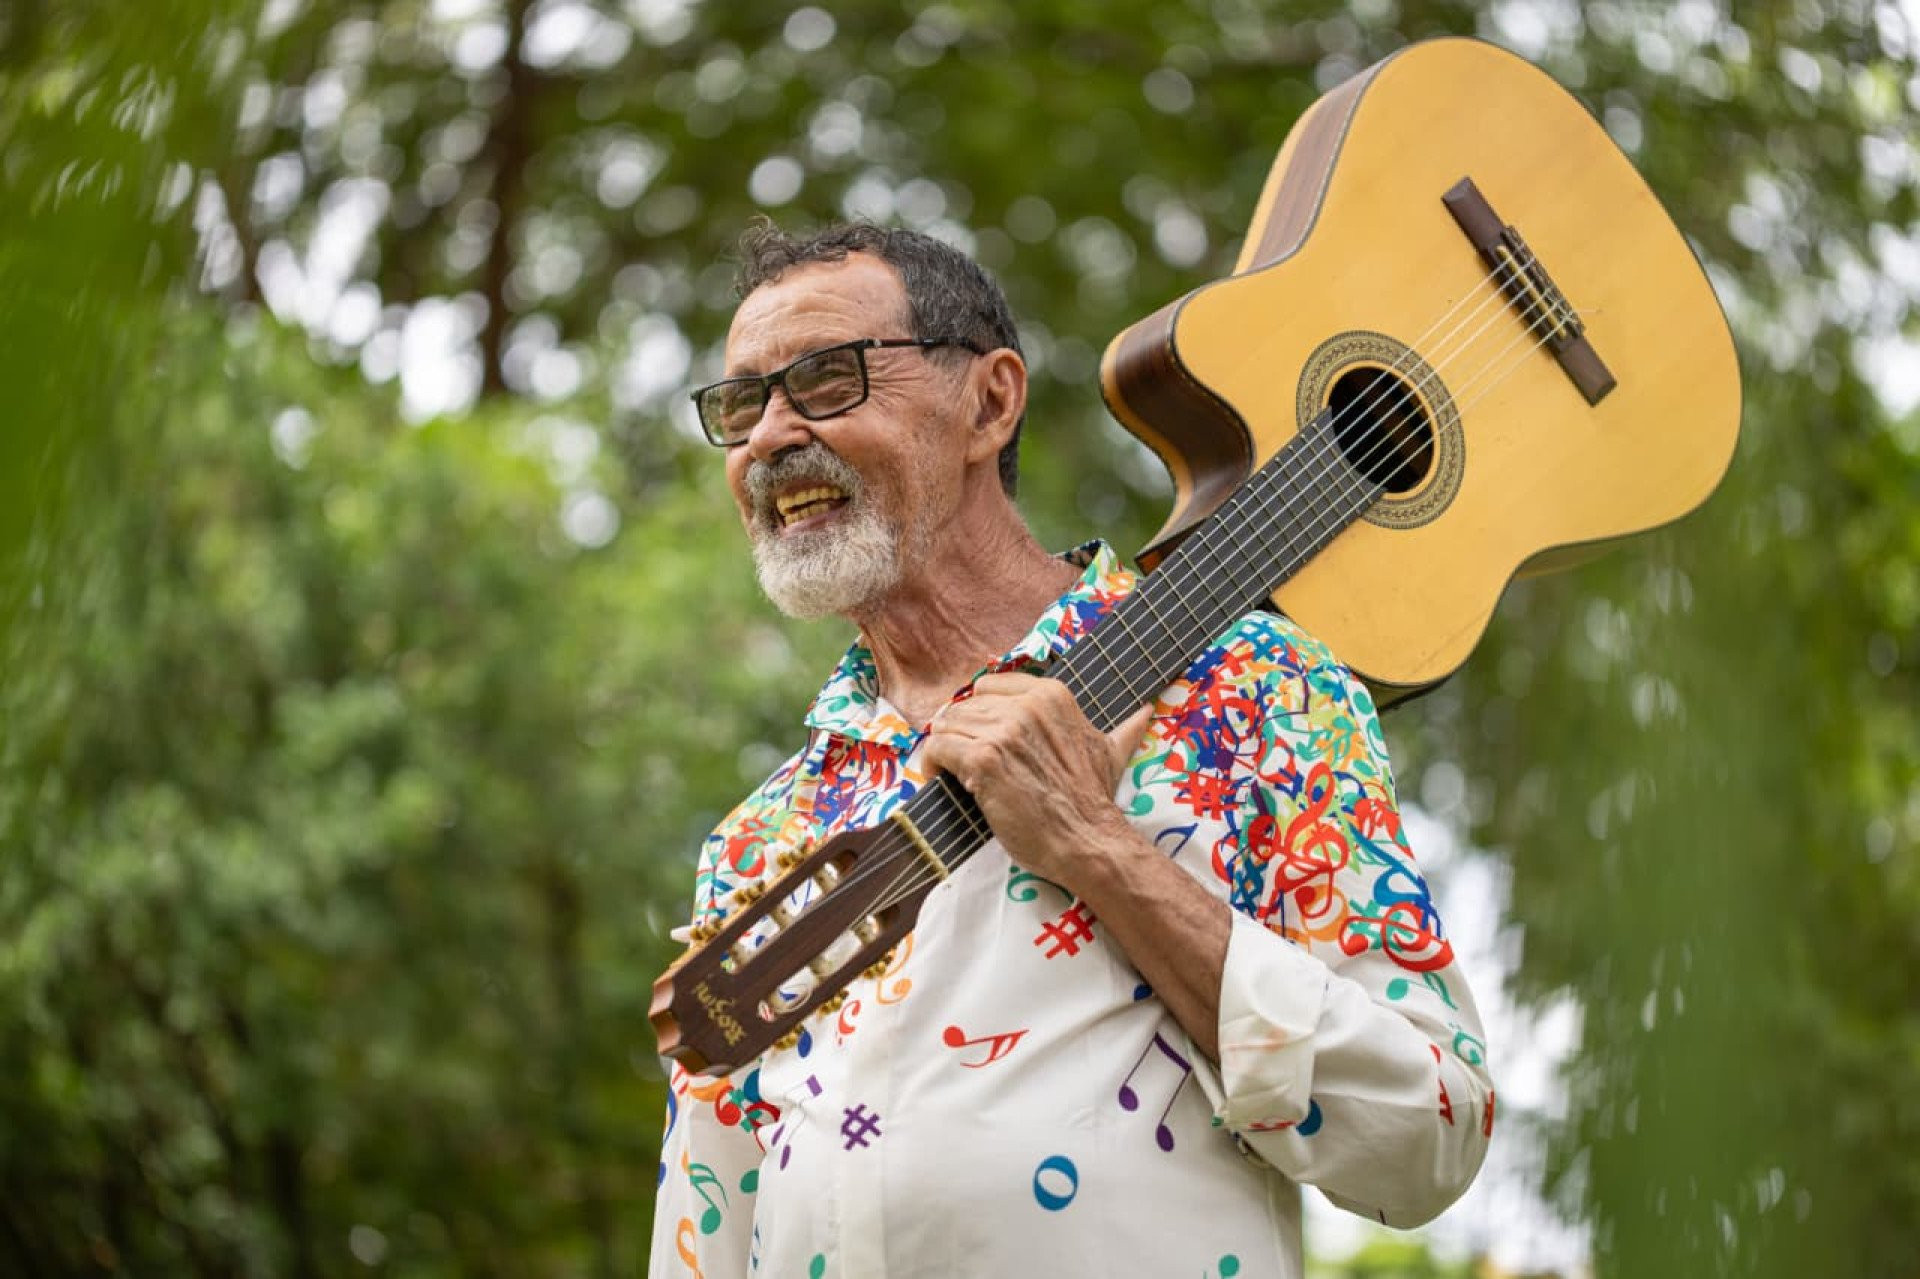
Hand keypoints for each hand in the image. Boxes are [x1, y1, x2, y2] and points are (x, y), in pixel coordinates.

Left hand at [921, 672, 1155, 891]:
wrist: (1089, 841)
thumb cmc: (1094, 802)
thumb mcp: (1111, 754)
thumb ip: (1124, 730)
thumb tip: (1145, 714)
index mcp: (1051, 696)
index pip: (989, 686)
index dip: (978, 712)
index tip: (978, 736)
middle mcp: (1026, 706)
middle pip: (965, 706)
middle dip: (958, 733)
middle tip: (959, 761)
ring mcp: (1004, 731)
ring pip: (948, 725)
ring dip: (944, 750)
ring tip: (949, 773)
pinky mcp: (984, 759)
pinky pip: (939, 748)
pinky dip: (932, 765)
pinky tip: (941, 780)